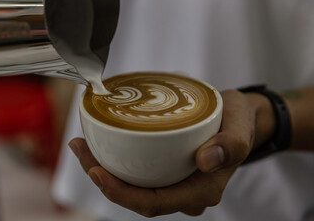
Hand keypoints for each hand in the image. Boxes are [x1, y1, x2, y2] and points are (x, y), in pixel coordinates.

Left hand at [69, 90, 275, 216]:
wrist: (240, 118)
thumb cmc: (239, 122)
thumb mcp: (241, 125)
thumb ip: (232, 144)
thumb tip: (206, 160)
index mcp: (202, 190)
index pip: (154, 203)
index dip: (122, 194)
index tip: (96, 172)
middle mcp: (185, 192)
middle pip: (136, 197)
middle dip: (103, 180)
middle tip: (81, 150)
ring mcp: (175, 183)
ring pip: (134, 187)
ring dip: (104, 171)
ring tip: (83, 146)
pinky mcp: (167, 170)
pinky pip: (138, 174)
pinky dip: (116, 163)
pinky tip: (101, 145)